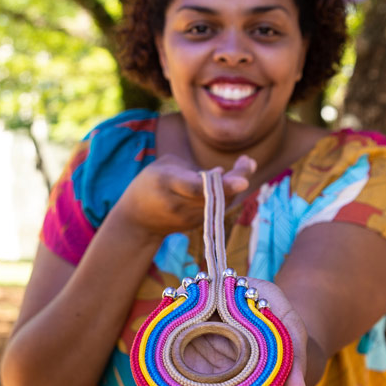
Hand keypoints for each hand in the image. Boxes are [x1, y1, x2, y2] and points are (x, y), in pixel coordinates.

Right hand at [113, 154, 255, 239]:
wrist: (138, 220)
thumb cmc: (151, 183)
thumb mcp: (165, 166)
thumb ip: (193, 169)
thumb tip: (223, 173)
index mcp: (167, 183)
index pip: (198, 188)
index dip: (222, 185)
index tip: (244, 181)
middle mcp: (180, 204)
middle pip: (216, 195)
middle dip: (237, 179)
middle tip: (248, 161)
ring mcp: (189, 218)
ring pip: (221, 202)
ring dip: (236, 184)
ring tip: (246, 163)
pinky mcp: (197, 224)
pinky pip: (219, 207)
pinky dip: (229, 192)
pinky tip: (233, 178)